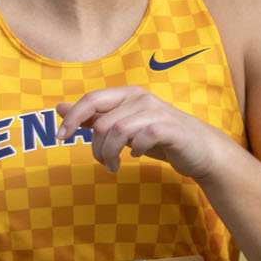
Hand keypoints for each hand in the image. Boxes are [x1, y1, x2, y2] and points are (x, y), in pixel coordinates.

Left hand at [56, 86, 226, 179]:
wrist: (200, 149)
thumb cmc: (159, 136)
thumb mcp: (122, 126)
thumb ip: (93, 116)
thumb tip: (60, 108)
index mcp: (127, 94)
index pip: (91, 99)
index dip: (72, 117)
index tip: (60, 137)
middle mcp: (140, 98)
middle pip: (102, 121)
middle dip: (95, 147)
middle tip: (103, 162)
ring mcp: (156, 111)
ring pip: (118, 131)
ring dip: (110, 154)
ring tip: (114, 166)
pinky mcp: (170, 128)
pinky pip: (142, 138)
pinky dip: (135, 150)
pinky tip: (138, 155)